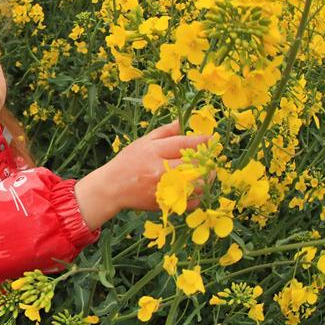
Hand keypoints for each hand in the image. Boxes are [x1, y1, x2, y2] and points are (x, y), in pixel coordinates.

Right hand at [75, 120, 211, 228]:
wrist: (112, 188)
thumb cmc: (128, 162)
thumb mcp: (143, 142)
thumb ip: (165, 132)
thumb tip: (183, 122)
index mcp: (155, 151)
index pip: (185, 144)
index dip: (202, 141)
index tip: (212, 139)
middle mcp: (160, 170)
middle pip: (195, 165)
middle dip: (207, 162)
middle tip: (209, 160)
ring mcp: (163, 188)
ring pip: (197, 185)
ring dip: (206, 179)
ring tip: (205, 174)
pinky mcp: (165, 203)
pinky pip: (191, 201)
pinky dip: (197, 195)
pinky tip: (194, 188)